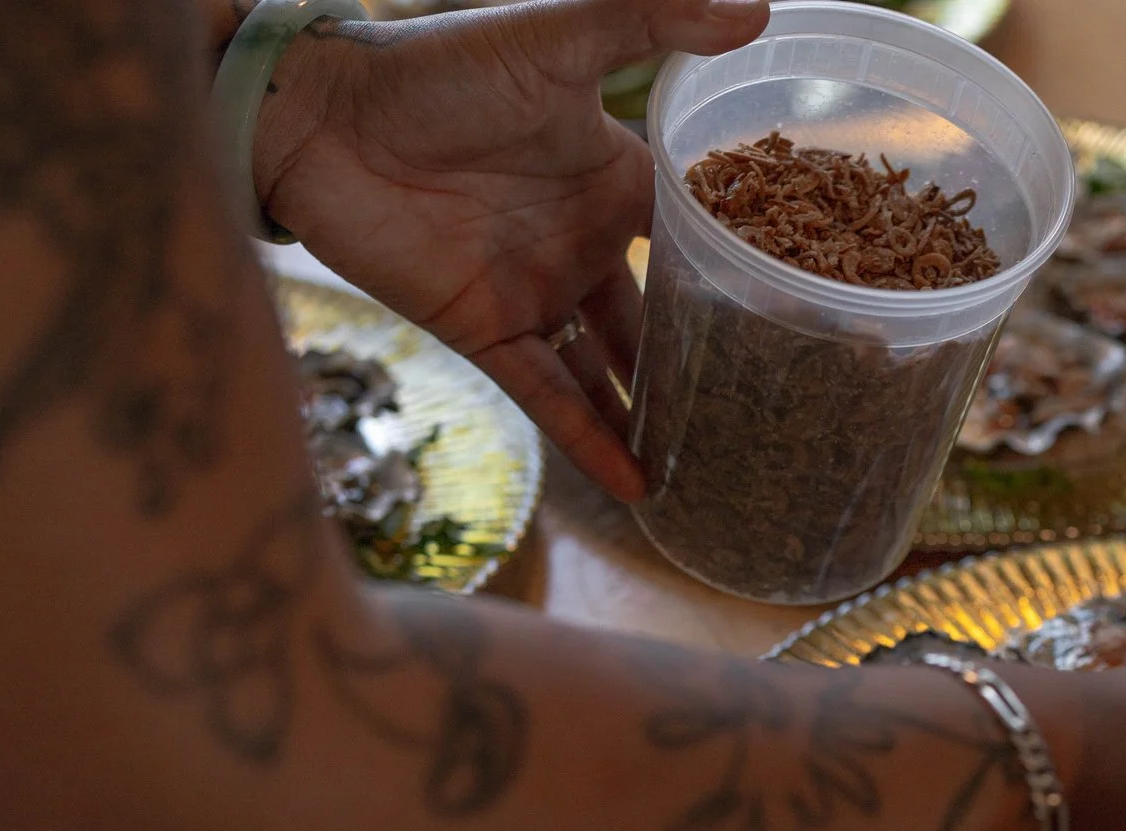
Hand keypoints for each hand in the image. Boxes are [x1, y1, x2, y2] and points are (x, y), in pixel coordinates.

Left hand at [252, 0, 770, 499]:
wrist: (319, 119)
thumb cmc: (435, 67)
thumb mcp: (558, 35)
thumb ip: (652, 18)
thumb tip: (758, 7)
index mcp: (612, 178)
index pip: (693, 234)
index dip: (741, 269)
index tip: (806, 310)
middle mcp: (582, 243)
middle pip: (659, 318)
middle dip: (708, 363)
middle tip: (776, 409)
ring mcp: (537, 294)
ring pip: (611, 371)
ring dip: (656, 416)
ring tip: (718, 463)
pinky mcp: (486, 334)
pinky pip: (550, 400)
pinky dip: (590, 443)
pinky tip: (638, 487)